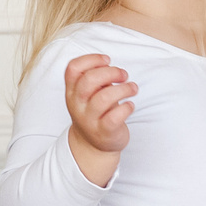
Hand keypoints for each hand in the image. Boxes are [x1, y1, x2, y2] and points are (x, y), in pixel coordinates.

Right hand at [63, 54, 134, 185]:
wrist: (92, 146)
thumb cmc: (95, 113)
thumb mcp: (88, 95)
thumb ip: (94, 79)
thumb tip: (108, 65)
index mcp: (72, 92)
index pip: (73, 68)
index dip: (91, 59)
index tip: (107, 60)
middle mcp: (77, 105)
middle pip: (88, 81)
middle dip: (110, 72)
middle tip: (124, 75)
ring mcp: (89, 120)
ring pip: (104, 98)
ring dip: (123, 89)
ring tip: (132, 88)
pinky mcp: (104, 132)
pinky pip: (115, 117)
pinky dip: (126, 107)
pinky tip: (130, 105)